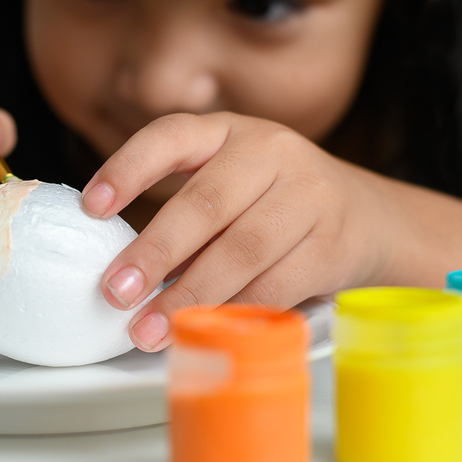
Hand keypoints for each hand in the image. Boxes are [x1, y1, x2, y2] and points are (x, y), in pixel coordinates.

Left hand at [81, 112, 390, 351]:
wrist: (370, 217)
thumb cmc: (275, 202)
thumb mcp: (231, 182)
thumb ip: (185, 213)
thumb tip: (123, 273)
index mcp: (228, 131)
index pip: (170, 136)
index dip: (127, 169)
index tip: (91, 207)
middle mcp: (270, 152)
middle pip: (205, 203)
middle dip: (154, 252)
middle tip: (116, 292)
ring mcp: (308, 195)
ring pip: (240, 250)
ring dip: (190, 296)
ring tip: (150, 328)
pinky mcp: (333, 242)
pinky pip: (275, 285)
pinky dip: (234, 312)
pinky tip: (205, 330)